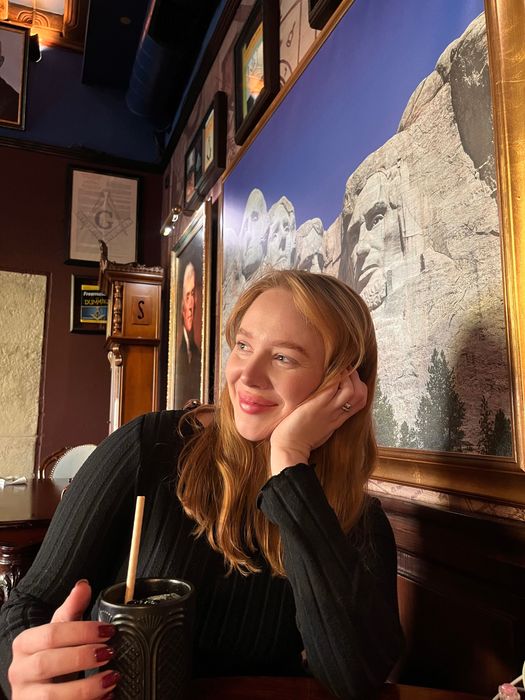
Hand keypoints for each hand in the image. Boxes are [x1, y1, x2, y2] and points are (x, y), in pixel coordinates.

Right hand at [8, 580, 119, 698]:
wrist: (37, 688)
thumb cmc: (53, 656)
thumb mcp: (61, 631)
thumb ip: (72, 609)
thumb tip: (83, 585)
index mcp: (25, 644)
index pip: (51, 634)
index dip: (82, 632)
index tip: (109, 631)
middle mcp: (18, 671)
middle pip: (46, 664)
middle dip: (82, 658)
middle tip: (110, 653)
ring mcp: (25, 697)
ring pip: (49, 697)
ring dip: (85, 688)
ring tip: (110, 679)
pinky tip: (105, 697)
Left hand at [269, 369, 366, 474]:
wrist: (289, 449)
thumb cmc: (297, 440)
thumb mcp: (317, 429)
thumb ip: (323, 418)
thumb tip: (320, 407)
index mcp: (337, 420)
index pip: (359, 402)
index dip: (359, 387)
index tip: (349, 378)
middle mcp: (337, 414)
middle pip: (360, 395)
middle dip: (357, 379)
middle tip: (347, 370)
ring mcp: (329, 409)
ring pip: (352, 390)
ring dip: (348, 376)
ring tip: (339, 369)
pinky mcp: (318, 405)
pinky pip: (333, 386)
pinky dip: (335, 376)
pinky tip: (328, 371)